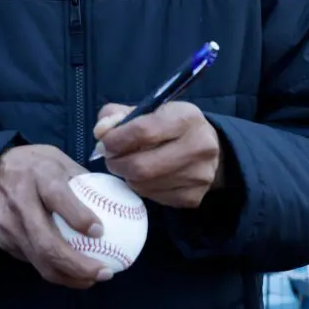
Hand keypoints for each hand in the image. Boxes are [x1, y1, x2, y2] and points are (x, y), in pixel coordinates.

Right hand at [0, 144, 113, 288]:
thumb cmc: (35, 164)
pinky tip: (72, 272)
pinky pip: (33, 261)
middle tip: (104, 272)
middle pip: (48, 243)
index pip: (57, 198)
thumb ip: (82, 179)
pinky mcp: (4, 241)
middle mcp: (20, 202)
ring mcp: (9, 225)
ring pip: (40, 261)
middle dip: (78, 265)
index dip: (79, 217)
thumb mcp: (59, 159)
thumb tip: (116, 200)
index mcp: (38, 176)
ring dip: (69, 277)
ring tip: (92, 279)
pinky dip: (55, 271)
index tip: (100, 231)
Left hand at [94, 102, 221, 208]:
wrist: (208, 146)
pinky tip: (147, 177)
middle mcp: (198, 146)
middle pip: (142, 166)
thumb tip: (100, 133)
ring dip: (128, 177)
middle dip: (118, 164)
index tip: (104, 143)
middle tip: (111, 159)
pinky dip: (143, 188)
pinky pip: (155, 198)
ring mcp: (199, 176)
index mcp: (185, 117)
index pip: (143, 131)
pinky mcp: (194, 197)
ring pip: (145, 185)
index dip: (116, 140)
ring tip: (129, 165)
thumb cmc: (171, 124)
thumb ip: (117, 115)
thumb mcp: (148, 110)